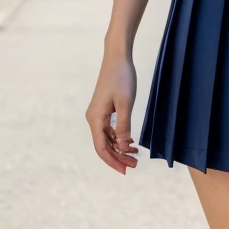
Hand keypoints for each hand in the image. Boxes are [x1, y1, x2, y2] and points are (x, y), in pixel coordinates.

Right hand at [85, 50, 138, 173]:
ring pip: (107, 138)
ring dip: (119, 148)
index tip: (125, 171)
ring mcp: (98, 113)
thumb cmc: (122, 78)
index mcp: (95, 118)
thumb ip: (123, 126)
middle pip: (104, 145)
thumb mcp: (125, 103)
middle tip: (134, 165)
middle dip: (118, 157)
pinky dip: (119, 137)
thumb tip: (121, 147)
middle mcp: (93, 118)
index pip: (101, 148)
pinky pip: (110, 129)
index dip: (112, 161)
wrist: (117, 57)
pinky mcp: (104, 109)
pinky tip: (131, 142)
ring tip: (135, 155)